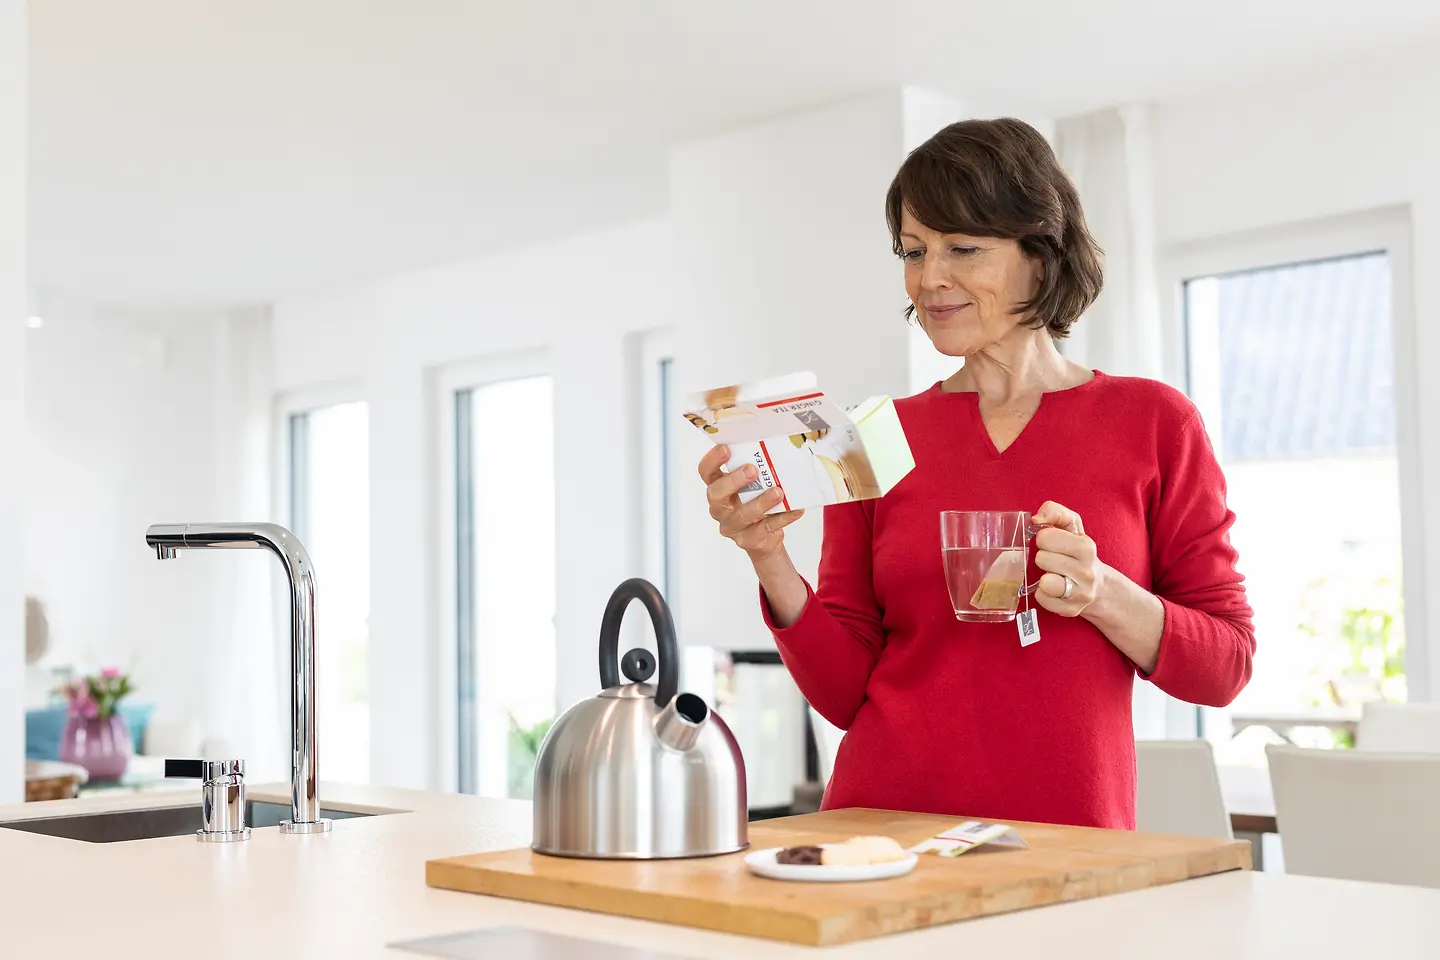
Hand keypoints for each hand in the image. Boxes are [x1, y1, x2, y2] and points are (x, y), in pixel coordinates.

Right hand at [700, 445, 804, 561]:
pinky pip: (765, 528)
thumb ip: (756, 473)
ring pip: (743, 514)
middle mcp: (720, 507)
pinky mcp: (748, 539)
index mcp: (718, 488)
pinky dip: (782, 518)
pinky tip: (795, 509)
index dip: (712, 460)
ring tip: (778, 492)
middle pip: (717, 493)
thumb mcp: (752, 487)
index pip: (706, 472)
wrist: (765, 539)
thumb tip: (776, 450)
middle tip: (752, 470)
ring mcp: (732, 525)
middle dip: (734, 480)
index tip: (725, 448)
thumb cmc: (756, 504)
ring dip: (761, 502)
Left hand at [1031, 501, 1104, 616]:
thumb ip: (1054, 512)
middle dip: (1043, 558)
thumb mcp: (1071, 526)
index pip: (1045, 537)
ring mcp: (1081, 593)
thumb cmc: (1078, 552)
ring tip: (1053, 575)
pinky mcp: (1071, 610)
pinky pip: (1042, 599)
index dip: (1044, 538)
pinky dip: (1043, 594)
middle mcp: (1087, 571)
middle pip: (1042, 559)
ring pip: (1045, 582)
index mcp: (1086, 547)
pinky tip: (1053, 590)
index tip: (1052, 544)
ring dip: (1043, 577)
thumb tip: (1036, 518)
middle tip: (1054, 561)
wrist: (1099, 585)